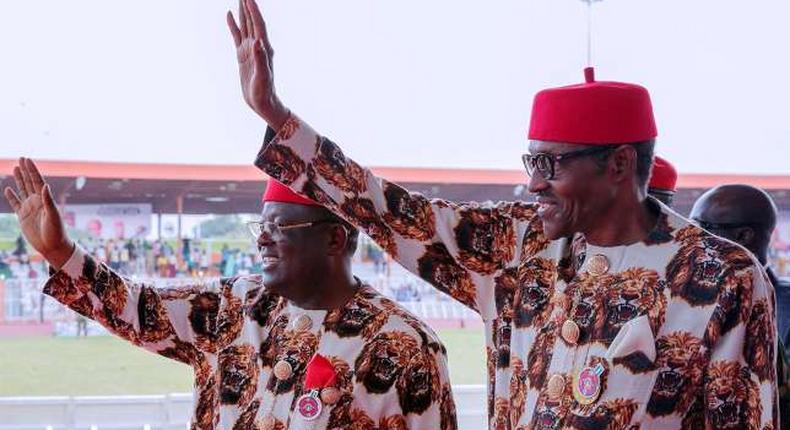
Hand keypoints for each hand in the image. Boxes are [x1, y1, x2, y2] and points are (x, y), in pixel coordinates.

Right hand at [3, 158, 73, 268]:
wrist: (52, 246)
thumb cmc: (56, 231)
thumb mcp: (53, 215)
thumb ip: (48, 200)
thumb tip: (45, 185)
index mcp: (45, 199)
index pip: (37, 181)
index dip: (32, 170)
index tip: (27, 159)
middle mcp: (37, 201)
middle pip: (30, 182)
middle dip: (26, 171)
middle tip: (21, 158)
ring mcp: (29, 208)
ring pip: (22, 190)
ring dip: (19, 180)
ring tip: (15, 168)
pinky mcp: (23, 216)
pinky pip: (15, 203)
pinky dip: (11, 196)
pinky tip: (8, 189)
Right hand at [227, 0, 289, 129]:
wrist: (262, 102)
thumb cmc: (265, 91)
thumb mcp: (263, 76)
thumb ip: (261, 59)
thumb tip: (258, 42)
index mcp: (264, 49)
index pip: (258, 25)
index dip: (254, 11)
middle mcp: (258, 46)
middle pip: (252, 21)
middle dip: (248, 6)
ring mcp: (249, 49)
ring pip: (244, 25)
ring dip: (242, 11)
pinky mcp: (242, 55)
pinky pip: (236, 36)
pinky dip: (233, 25)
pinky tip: (229, 15)